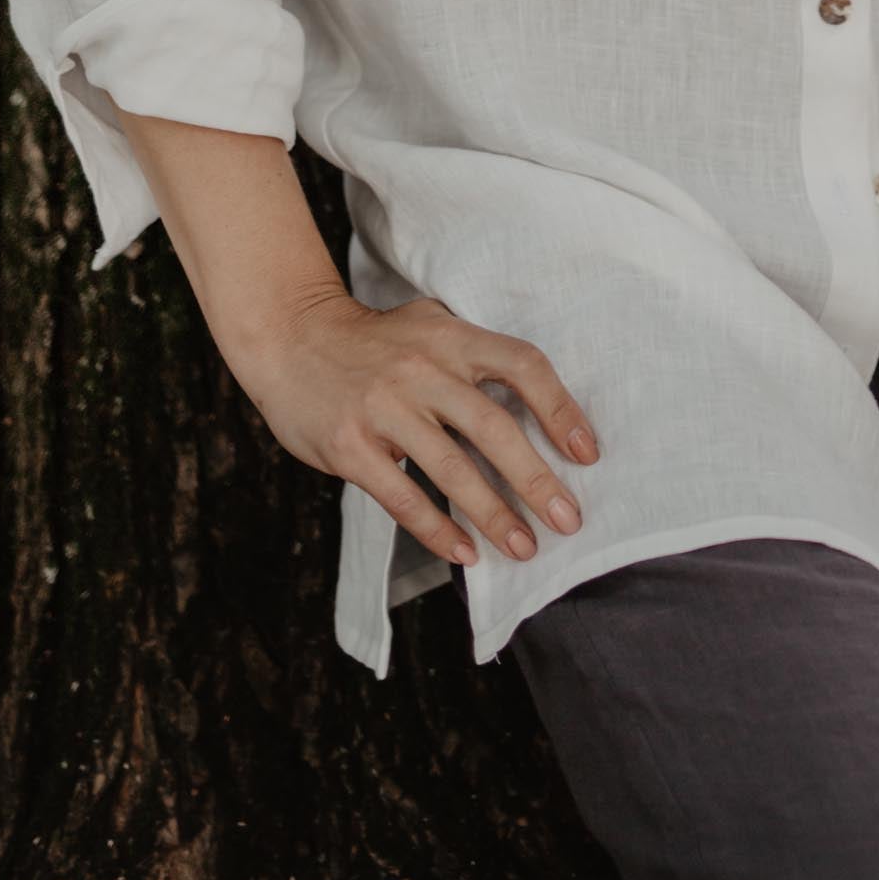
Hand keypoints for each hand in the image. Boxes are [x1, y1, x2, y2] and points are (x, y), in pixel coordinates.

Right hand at [235, 288, 601, 573]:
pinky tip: (464, 553)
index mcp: (451, 338)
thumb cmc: (374, 341)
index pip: (522, 365)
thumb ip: (474, 356)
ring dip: (494, 514)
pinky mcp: (350, 446)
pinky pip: (403, 496)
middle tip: (568, 519)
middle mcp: (422, 370)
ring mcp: (384, 408)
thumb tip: (537, 406)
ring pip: (452, 469)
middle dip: (536, 479)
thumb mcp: (429, 326)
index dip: (561, 408)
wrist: (290, 337)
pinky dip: (437, 529)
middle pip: (494, 426)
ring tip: (524, 547)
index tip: (588, 453)